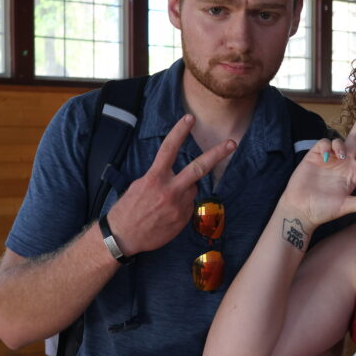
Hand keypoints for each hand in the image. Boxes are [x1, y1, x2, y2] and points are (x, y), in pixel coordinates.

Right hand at [106, 114, 235, 255]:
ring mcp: (178, 206)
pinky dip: (182, 206)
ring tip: (166, 202)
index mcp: (154, 178)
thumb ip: (159, 177)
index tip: (190, 118)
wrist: (123, 237)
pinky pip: (189, 206)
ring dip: (186, 190)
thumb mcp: (139, 186)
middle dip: (217, 154)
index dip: (180, 132)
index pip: (169, 149)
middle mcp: (169, 190)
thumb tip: (174, 175)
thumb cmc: (127, 210)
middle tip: (232, 143)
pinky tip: (167, 214)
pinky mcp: (183, 219)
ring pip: (193, 189)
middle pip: (198, 168)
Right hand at [279, 102, 355, 225]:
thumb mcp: (344, 207)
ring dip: (340, 145)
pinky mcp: (316, 154)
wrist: (299, 208)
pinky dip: (326, 147)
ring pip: (341, 140)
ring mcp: (331, 157)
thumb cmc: (322, 210)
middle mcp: (346, 163)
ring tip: (338, 156)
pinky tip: (324, 157)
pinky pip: (324, 142)